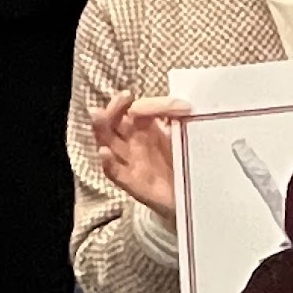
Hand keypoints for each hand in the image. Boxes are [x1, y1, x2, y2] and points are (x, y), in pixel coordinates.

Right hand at [91, 91, 187, 223]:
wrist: (195, 195)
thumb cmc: (186, 161)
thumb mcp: (182, 131)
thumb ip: (172, 115)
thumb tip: (171, 103)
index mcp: (144, 128)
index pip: (129, 109)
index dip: (133, 102)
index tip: (138, 96)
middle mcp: (133, 144)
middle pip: (112, 123)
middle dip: (114, 108)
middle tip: (123, 98)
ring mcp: (131, 163)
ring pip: (107, 144)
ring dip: (101, 129)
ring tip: (98, 115)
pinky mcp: (134, 184)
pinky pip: (116, 173)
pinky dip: (108, 163)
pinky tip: (106, 152)